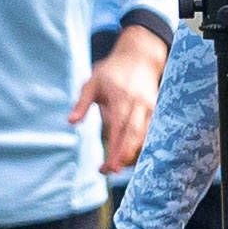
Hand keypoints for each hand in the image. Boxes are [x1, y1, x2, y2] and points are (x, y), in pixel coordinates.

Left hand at [71, 24, 165, 173]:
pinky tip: (131, 156)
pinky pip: (152, 134)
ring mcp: (151, 109)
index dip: (117, 150)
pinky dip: (143, 147)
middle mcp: (140, 106)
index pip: (121, 129)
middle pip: (136, 137)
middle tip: (111, 172)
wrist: (140, 57)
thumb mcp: (92, 82)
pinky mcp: (156, 112)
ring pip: (147, 138)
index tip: (109, 167)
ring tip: (117, 166)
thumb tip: (71, 122)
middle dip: (125, 157)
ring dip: (134, 154)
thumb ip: (82, 103)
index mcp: (123, 99)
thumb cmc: (112, 71)